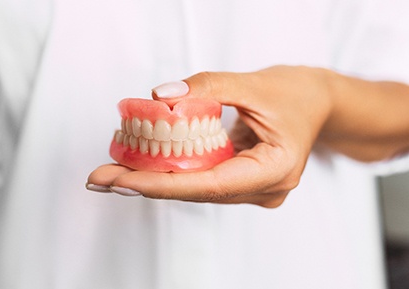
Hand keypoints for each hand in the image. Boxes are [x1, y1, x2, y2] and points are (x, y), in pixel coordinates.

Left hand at [87, 66, 332, 206]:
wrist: (318, 103)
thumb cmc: (296, 93)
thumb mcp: (254, 83)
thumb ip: (208, 87)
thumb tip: (160, 97)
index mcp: (275, 170)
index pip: (210, 185)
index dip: (161, 184)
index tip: (120, 181)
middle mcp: (264, 188)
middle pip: (197, 191)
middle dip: (147, 183)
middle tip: (100, 177)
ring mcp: (254, 188)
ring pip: (197, 188)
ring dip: (156, 178)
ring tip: (113, 170)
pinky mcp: (243, 181)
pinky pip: (204, 179)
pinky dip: (174, 171)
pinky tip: (144, 164)